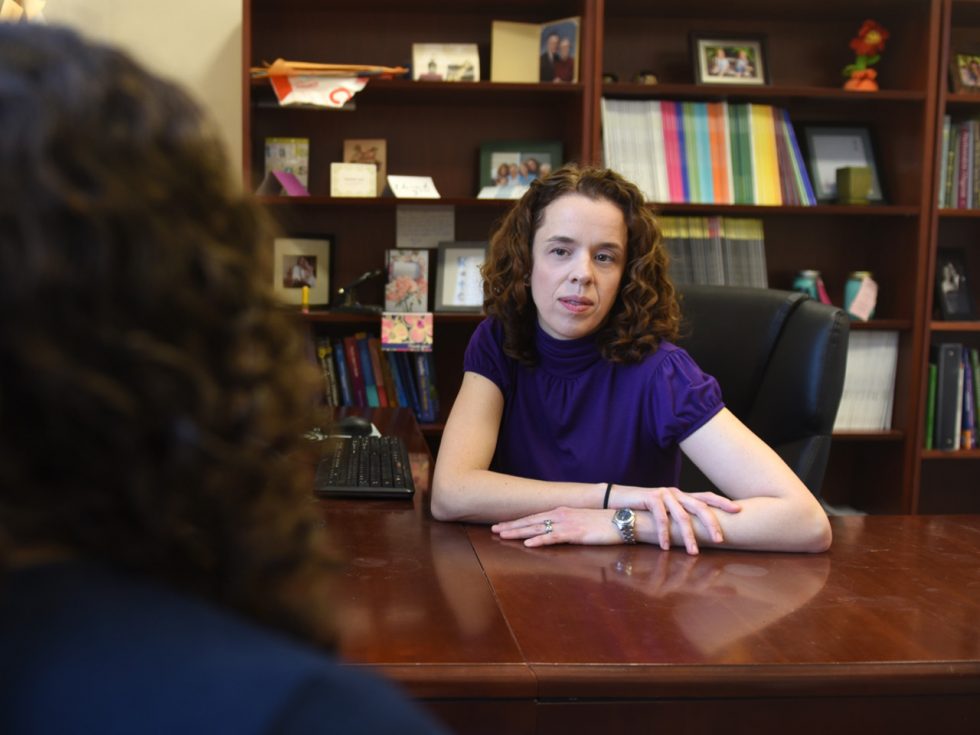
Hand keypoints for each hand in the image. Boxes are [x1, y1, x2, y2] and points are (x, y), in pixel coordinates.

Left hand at [492, 507, 621, 546]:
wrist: (621, 521)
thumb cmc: (603, 522)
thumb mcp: (580, 520)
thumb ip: (566, 523)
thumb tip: (554, 529)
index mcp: (561, 511)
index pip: (534, 517)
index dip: (517, 521)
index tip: (502, 524)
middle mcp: (561, 515)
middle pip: (531, 521)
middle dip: (511, 526)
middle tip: (493, 529)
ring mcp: (567, 524)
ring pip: (537, 528)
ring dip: (519, 532)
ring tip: (503, 535)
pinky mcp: (575, 534)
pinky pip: (554, 538)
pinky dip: (540, 540)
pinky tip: (529, 543)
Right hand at [618, 486, 740, 554]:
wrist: (618, 499)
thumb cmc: (644, 509)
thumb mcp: (665, 512)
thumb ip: (679, 517)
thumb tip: (697, 534)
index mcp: (683, 495)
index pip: (707, 497)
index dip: (722, 502)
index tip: (739, 510)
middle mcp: (676, 492)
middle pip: (700, 506)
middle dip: (711, 523)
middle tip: (719, 540)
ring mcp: (664, 494)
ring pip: (682, 516)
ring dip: (688, 536)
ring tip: (693, 552)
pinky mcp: (650, 497)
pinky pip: (661, 518)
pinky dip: (664, 533)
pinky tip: (665, 546)